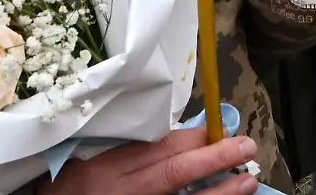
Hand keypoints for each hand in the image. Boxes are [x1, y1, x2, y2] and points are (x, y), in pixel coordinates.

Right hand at [38, 126, 258, 194]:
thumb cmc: (68, 187)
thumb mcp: (89, 160)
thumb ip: (124, 148)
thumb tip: (175, 136)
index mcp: (106, 167)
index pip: (156, 148)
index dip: (193, 138)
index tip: (220, 128)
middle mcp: (120, 191)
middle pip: (173, 173)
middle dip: (213, 159)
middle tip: (246, 146)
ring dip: (218, 193)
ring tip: (247, 181)